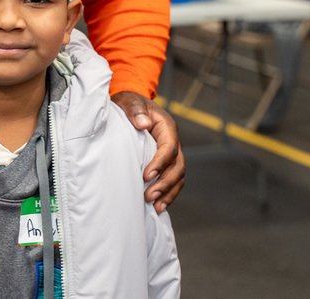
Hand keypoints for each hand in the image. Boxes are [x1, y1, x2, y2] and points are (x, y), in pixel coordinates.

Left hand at [111, 91, 184, 212]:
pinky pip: (173, 180)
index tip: (146, 176)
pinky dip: (168, 193)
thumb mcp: (131, 102)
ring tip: (155, 206)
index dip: (160, 163)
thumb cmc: (131, 104)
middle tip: (149, 196)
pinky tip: (159, 205)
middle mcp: (173, 142)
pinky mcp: (166, 163)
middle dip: (165, 183)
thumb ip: (136, 111)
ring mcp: (172, 154)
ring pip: (178, 176)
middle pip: (177, 166)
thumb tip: (143, 123)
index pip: (169, 148)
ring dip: (168, 192)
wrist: (131, 106)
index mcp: (167, 127)